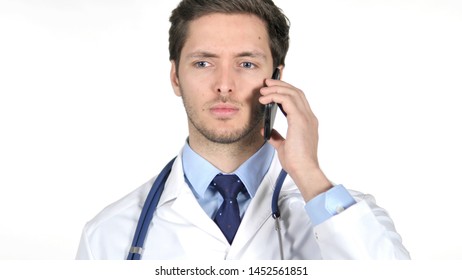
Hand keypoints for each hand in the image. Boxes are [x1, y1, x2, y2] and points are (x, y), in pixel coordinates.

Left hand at [259, 78, 331, 200]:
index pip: (298, 99)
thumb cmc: (296, 162)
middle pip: (296, 92)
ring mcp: (306, 118)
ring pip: (293, 93)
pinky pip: (287, 100)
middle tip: (267, 83)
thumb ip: (276, 137)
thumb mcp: (283, 146)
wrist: (304, 170)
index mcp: (307, 122)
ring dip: (276, 88)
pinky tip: (265, 99)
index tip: (273, 88)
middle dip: (281, 84)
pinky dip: (275, 96)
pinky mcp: (300, 120)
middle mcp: (309, 117)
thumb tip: (267, 131)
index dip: (286, 91)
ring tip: (263, 90)